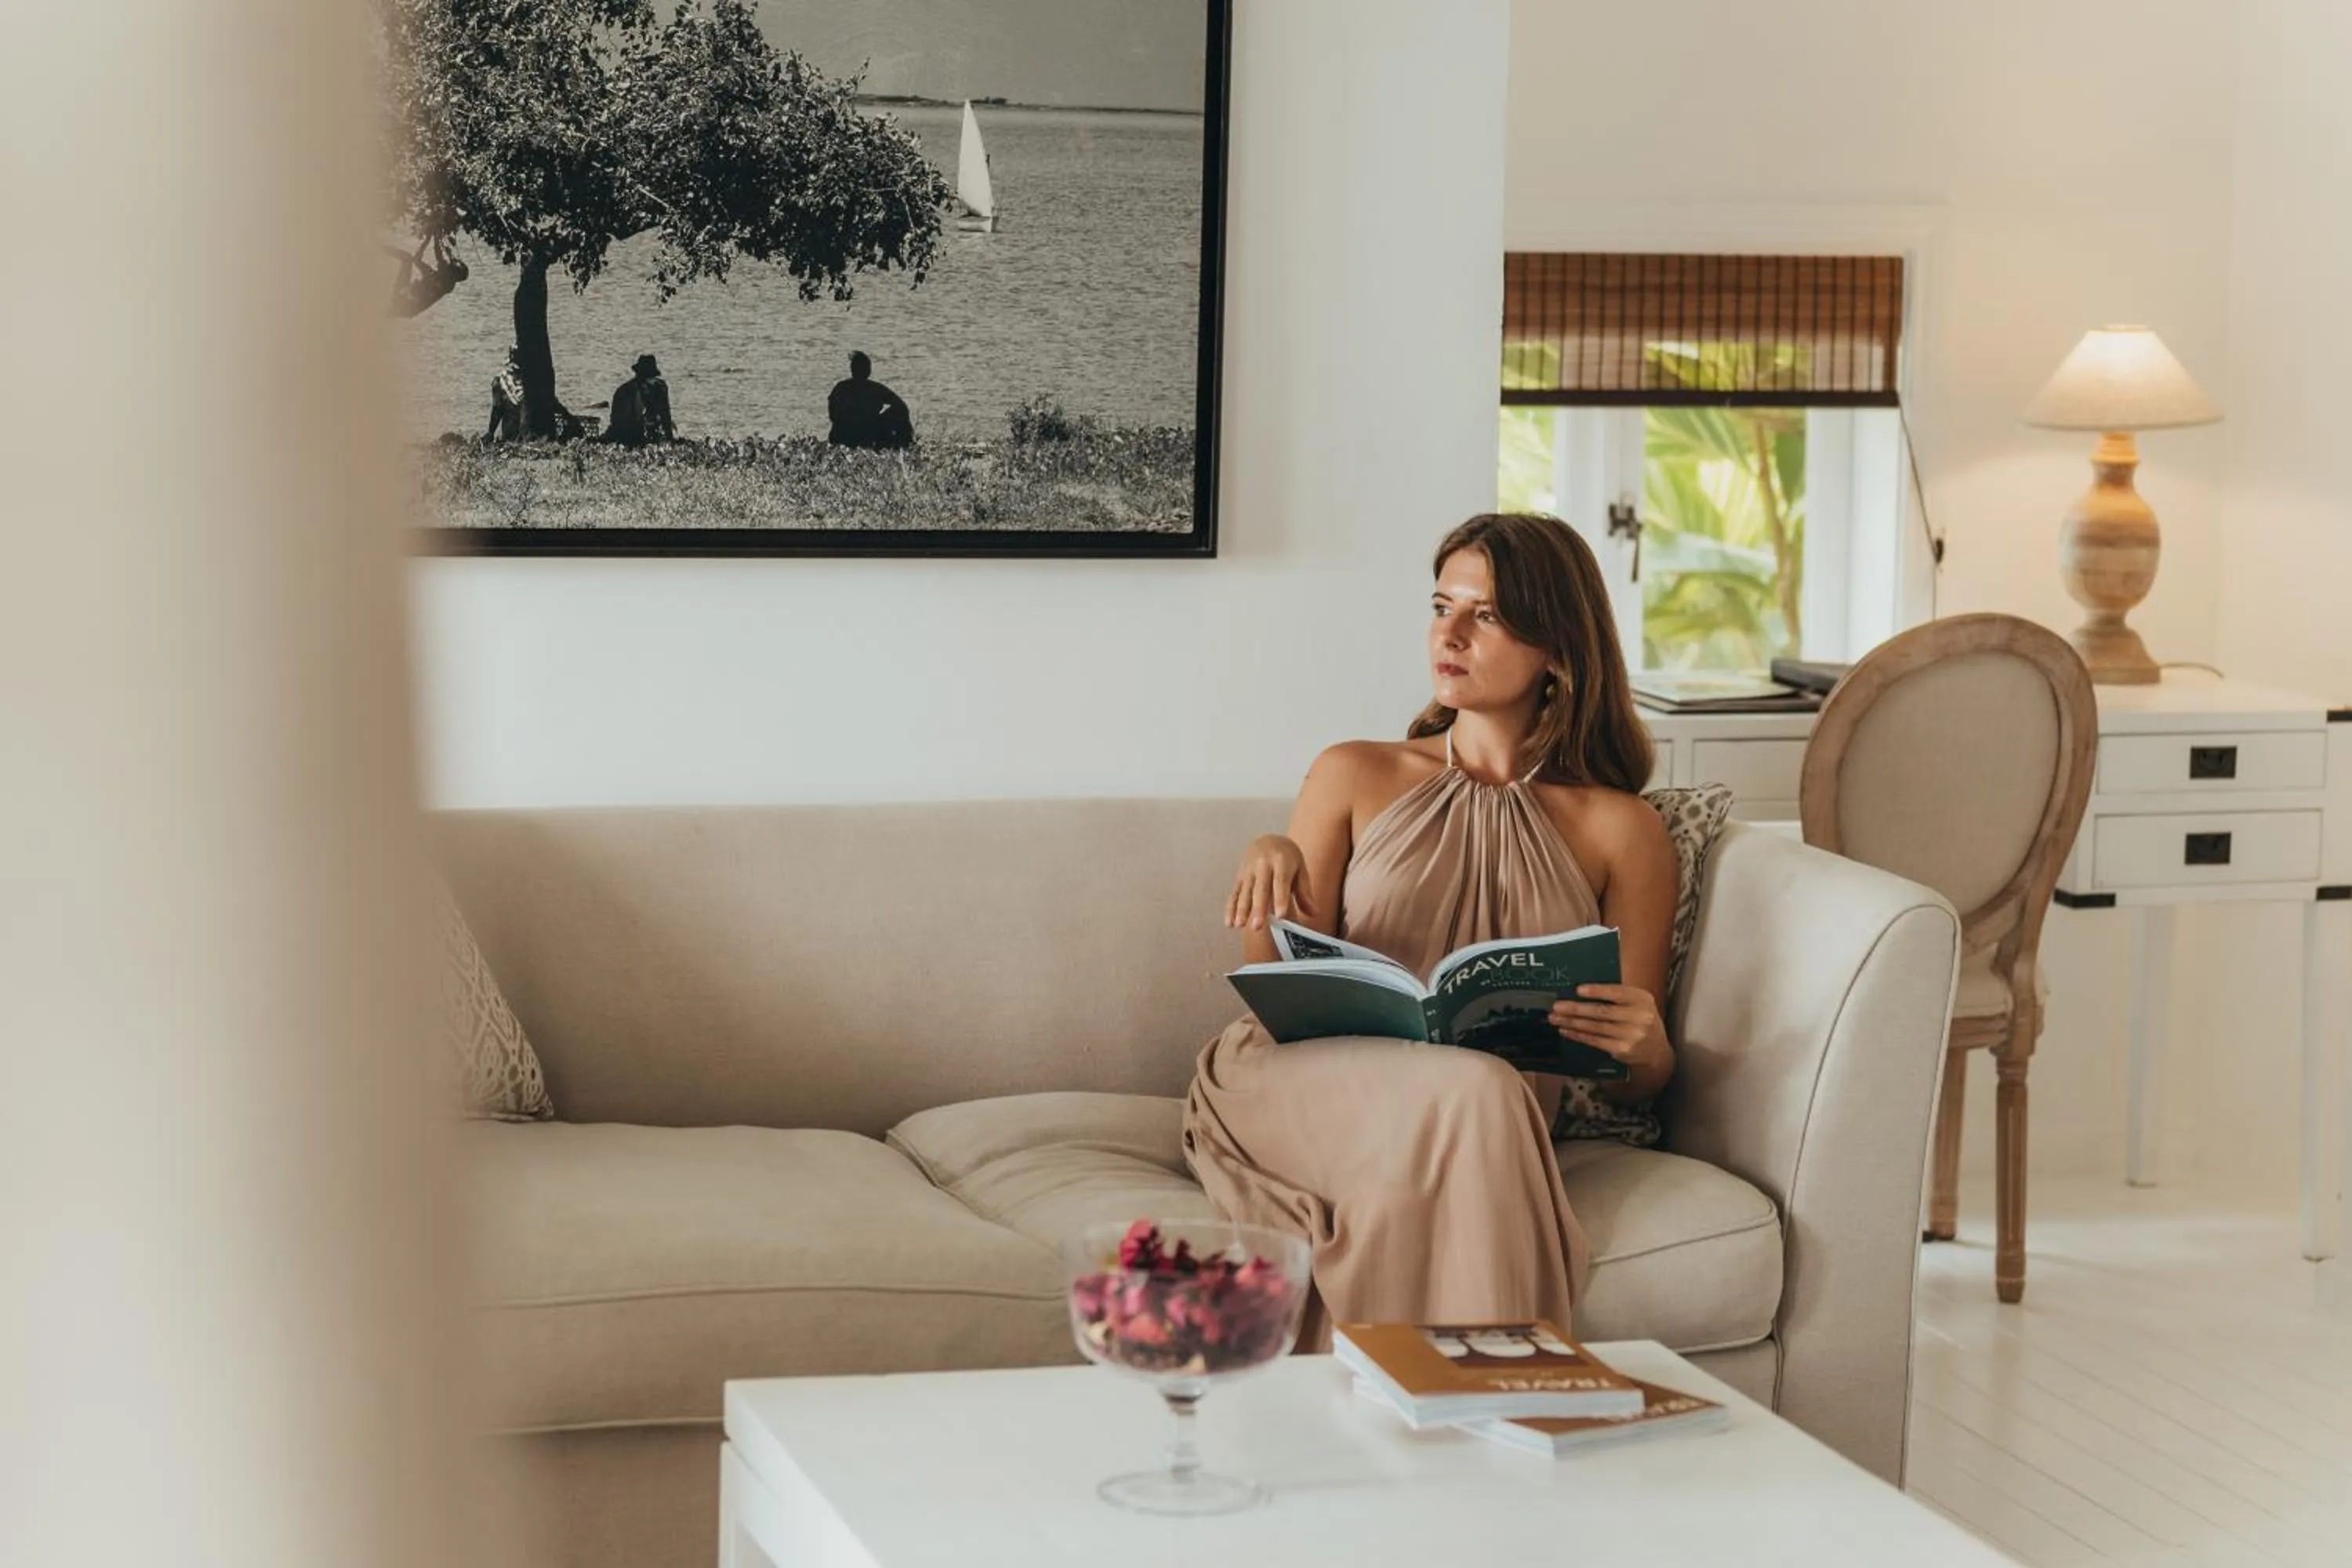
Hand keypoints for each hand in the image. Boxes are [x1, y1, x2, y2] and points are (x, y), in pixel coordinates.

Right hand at [1225, 834, 1319, 929]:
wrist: (1268, 840)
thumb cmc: (1287, 857)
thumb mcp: (1300, 869)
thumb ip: (1305, 892)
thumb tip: (1314, 913)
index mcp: (1281, 861)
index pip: (1281, 882)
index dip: (1281, 899)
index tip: (1281, 916)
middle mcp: (1262, 865)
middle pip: (1260, 889)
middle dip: (1258, 908)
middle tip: (1257, 926)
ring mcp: (1248, 871)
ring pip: (1244, 892)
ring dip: (1241, 910)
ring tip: (1240, 925)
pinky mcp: (1239, 877)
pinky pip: (1234, 894)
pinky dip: (1230, 909)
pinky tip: (1229, 923)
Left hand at [1549, 984, 1665, 1073]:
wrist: (1657, 1049)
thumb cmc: (1641, 1019)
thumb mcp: (1638, 1003)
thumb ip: (1618, 996)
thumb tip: (1582, 991)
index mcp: (1642, 999)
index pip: (1617, 992)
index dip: (1597, 991)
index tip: (1578, 990)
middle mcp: (1639, 1017)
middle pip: (1602, 1011)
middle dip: (1576, 1009)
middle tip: (1557, 1006)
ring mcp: (1631, 1035)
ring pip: (1595, 1027)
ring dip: (1572, 1022)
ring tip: (1555, 1018)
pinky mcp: (1621, 1049)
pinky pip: (1595, 1040)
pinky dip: (1578, 1035)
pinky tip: (1566, 1030)